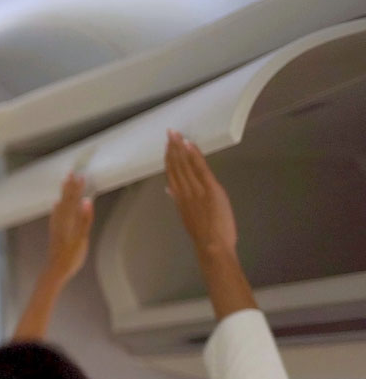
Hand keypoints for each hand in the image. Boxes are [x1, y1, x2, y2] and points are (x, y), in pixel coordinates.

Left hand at [45, 172, 92, 281]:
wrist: (56, 270)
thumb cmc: (70, 256)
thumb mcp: (81, 238)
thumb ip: (84, 219)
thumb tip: (87, 200)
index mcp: (68, 220)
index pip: (73, 199)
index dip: (77, 187)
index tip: (81, 175)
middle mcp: (60, 221)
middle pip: (65, 200)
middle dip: (69, 186)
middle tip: (71, 173)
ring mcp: (56, 227)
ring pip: (60, 206)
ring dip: (63, 194)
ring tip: (64, 183)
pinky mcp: (55, 233)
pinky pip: (55, 215)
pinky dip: (56, 208)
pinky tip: (55, 206)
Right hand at [165, 131, 236, 254]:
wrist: (212, 245)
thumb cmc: (204, 235)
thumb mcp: (188, 217)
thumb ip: (179, 200)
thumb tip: (169, 189)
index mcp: (180, 199)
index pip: (172, 174)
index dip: (169, 159)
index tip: (166, 146)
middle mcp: (185, 192)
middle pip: (176, 166)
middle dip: (172, 148)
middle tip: (169, 132)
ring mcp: (196, 190)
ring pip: (185, 165)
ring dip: (180, 148)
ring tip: (175, 134)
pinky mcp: (209, 189)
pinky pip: (200, 169)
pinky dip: (194, 156)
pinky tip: (189, 144)